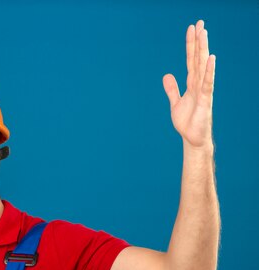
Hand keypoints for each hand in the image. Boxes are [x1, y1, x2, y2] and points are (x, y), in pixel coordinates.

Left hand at [162, 20, 215, 148]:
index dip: (190, 45)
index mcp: (191, 83)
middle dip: (198, 41)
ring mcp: (203, 90)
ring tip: (204, 33)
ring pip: (203, 66)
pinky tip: (211, 58)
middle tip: (200, 23)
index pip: (190, 60)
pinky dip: (209, 71)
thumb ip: (172, 89)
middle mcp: (198, 84)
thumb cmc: (187, 121)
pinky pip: (207, 83)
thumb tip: (167, 75)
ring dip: (203, 50)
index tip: (191, 29)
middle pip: (198, 58)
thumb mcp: (175, 103)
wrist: (192, 138)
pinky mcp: (206, 100)